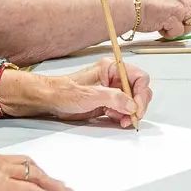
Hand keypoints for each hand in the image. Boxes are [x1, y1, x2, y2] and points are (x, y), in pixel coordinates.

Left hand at [0, 59, 151, 127]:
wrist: (49, 100)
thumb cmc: (63, 92)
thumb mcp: (90, 95)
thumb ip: (113, 98)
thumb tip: (132, 104)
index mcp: (111, 68)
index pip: (139, 77)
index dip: (142, 93)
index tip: (137, 108)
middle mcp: (113, 78)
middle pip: (138, 90)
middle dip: (137, 105)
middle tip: (132, 117)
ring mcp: (111, 91)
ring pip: (131, 102)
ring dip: (130, 113)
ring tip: (123, 121)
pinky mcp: (106, 102)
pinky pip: (122, 110)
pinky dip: (123, 117)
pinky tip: (116, 120)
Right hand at [135, 0, 190, 38]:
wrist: (130, 7)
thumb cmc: (137, 6)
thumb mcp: (159, 2)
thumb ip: (170, 8)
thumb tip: (177, 19)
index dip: (190, 15)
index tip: (184, 21)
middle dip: (190, 22)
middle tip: (177, 27)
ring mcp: (178, 6)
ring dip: (181, 29)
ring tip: (167, 27)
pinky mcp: (175, 16)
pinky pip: (179, 31)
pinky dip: (170, 33)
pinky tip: (160, 28)